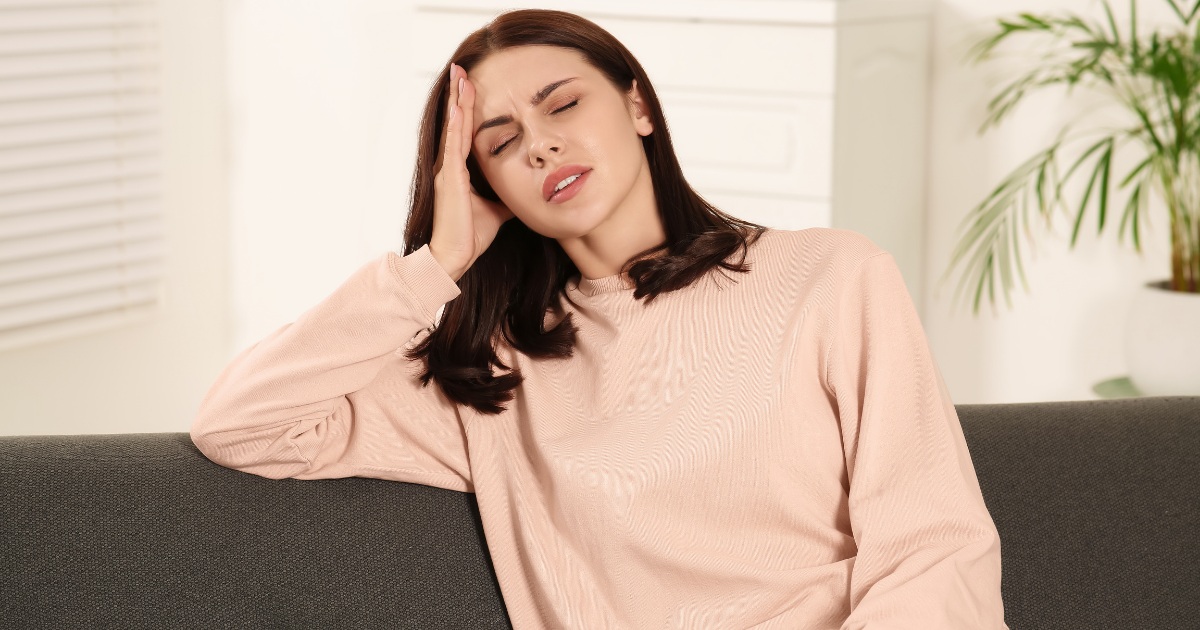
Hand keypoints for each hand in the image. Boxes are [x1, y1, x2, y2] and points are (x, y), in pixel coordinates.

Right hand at [429, 62, 514, 281]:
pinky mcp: (450, 180)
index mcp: (459, 172)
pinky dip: (457, 126)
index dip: (466, 109)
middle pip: (456, 123)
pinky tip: (459, 108)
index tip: (470, 86)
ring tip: (460, 77)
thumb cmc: (471, 235)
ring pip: (454, 128)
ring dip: (457, 102)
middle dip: (459, 96)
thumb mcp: (497, 210)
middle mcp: (451, 167)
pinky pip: (454, 146)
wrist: (456, 256)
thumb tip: (523, 191)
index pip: (464, 132)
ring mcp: (448, 171)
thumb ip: (505, 196)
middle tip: (461, 69)